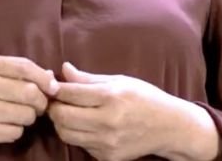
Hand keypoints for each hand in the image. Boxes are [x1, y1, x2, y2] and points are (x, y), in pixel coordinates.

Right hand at [0, 54, 59, 150]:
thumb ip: (17, 72)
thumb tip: (51, 77)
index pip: (24, 67)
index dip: (44, 78)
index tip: (53, 87)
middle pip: (30, 93)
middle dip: (40, 102)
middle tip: (37, 106)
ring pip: (26, 115)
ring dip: (28, 118)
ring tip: (17, 115)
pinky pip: (15, 132)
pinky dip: (15, 131)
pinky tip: (3, 126)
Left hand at [48, 62, 211, 160]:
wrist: (169, 127)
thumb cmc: (144, 98)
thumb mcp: (119, 80)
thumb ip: (88, 78)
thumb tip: (63, 70)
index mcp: (111, 97)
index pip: (69, 93)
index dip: (55, 87)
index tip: (51, 84)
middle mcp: (108, 122)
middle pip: (61, 116)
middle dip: (53, 107)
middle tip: (56, 100)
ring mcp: (107, 142)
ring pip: (66, 134)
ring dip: (61, 122)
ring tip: (69, 112)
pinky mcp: (107, 157)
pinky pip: (80, 145)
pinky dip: (77, 134)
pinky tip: (86, 125)